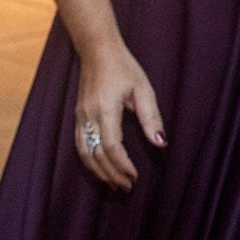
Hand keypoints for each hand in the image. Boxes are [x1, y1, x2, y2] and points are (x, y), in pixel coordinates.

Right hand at [73, 42, 165, 190]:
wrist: (97, 51)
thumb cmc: (123, 68)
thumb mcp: (143, 89)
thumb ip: (151, 117)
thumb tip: (160, 142)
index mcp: (105, 110)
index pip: (112, 146)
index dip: (123, 165)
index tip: (135, 177)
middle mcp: (88, 116)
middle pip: (96, 154)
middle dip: (111, 174)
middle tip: (127, 188)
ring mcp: (80, 116)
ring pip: (84, 152)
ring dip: (98, 171)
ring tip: (113, 184)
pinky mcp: (78, 116)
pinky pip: (80, 144)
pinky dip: (89, 160)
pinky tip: (100, 167)